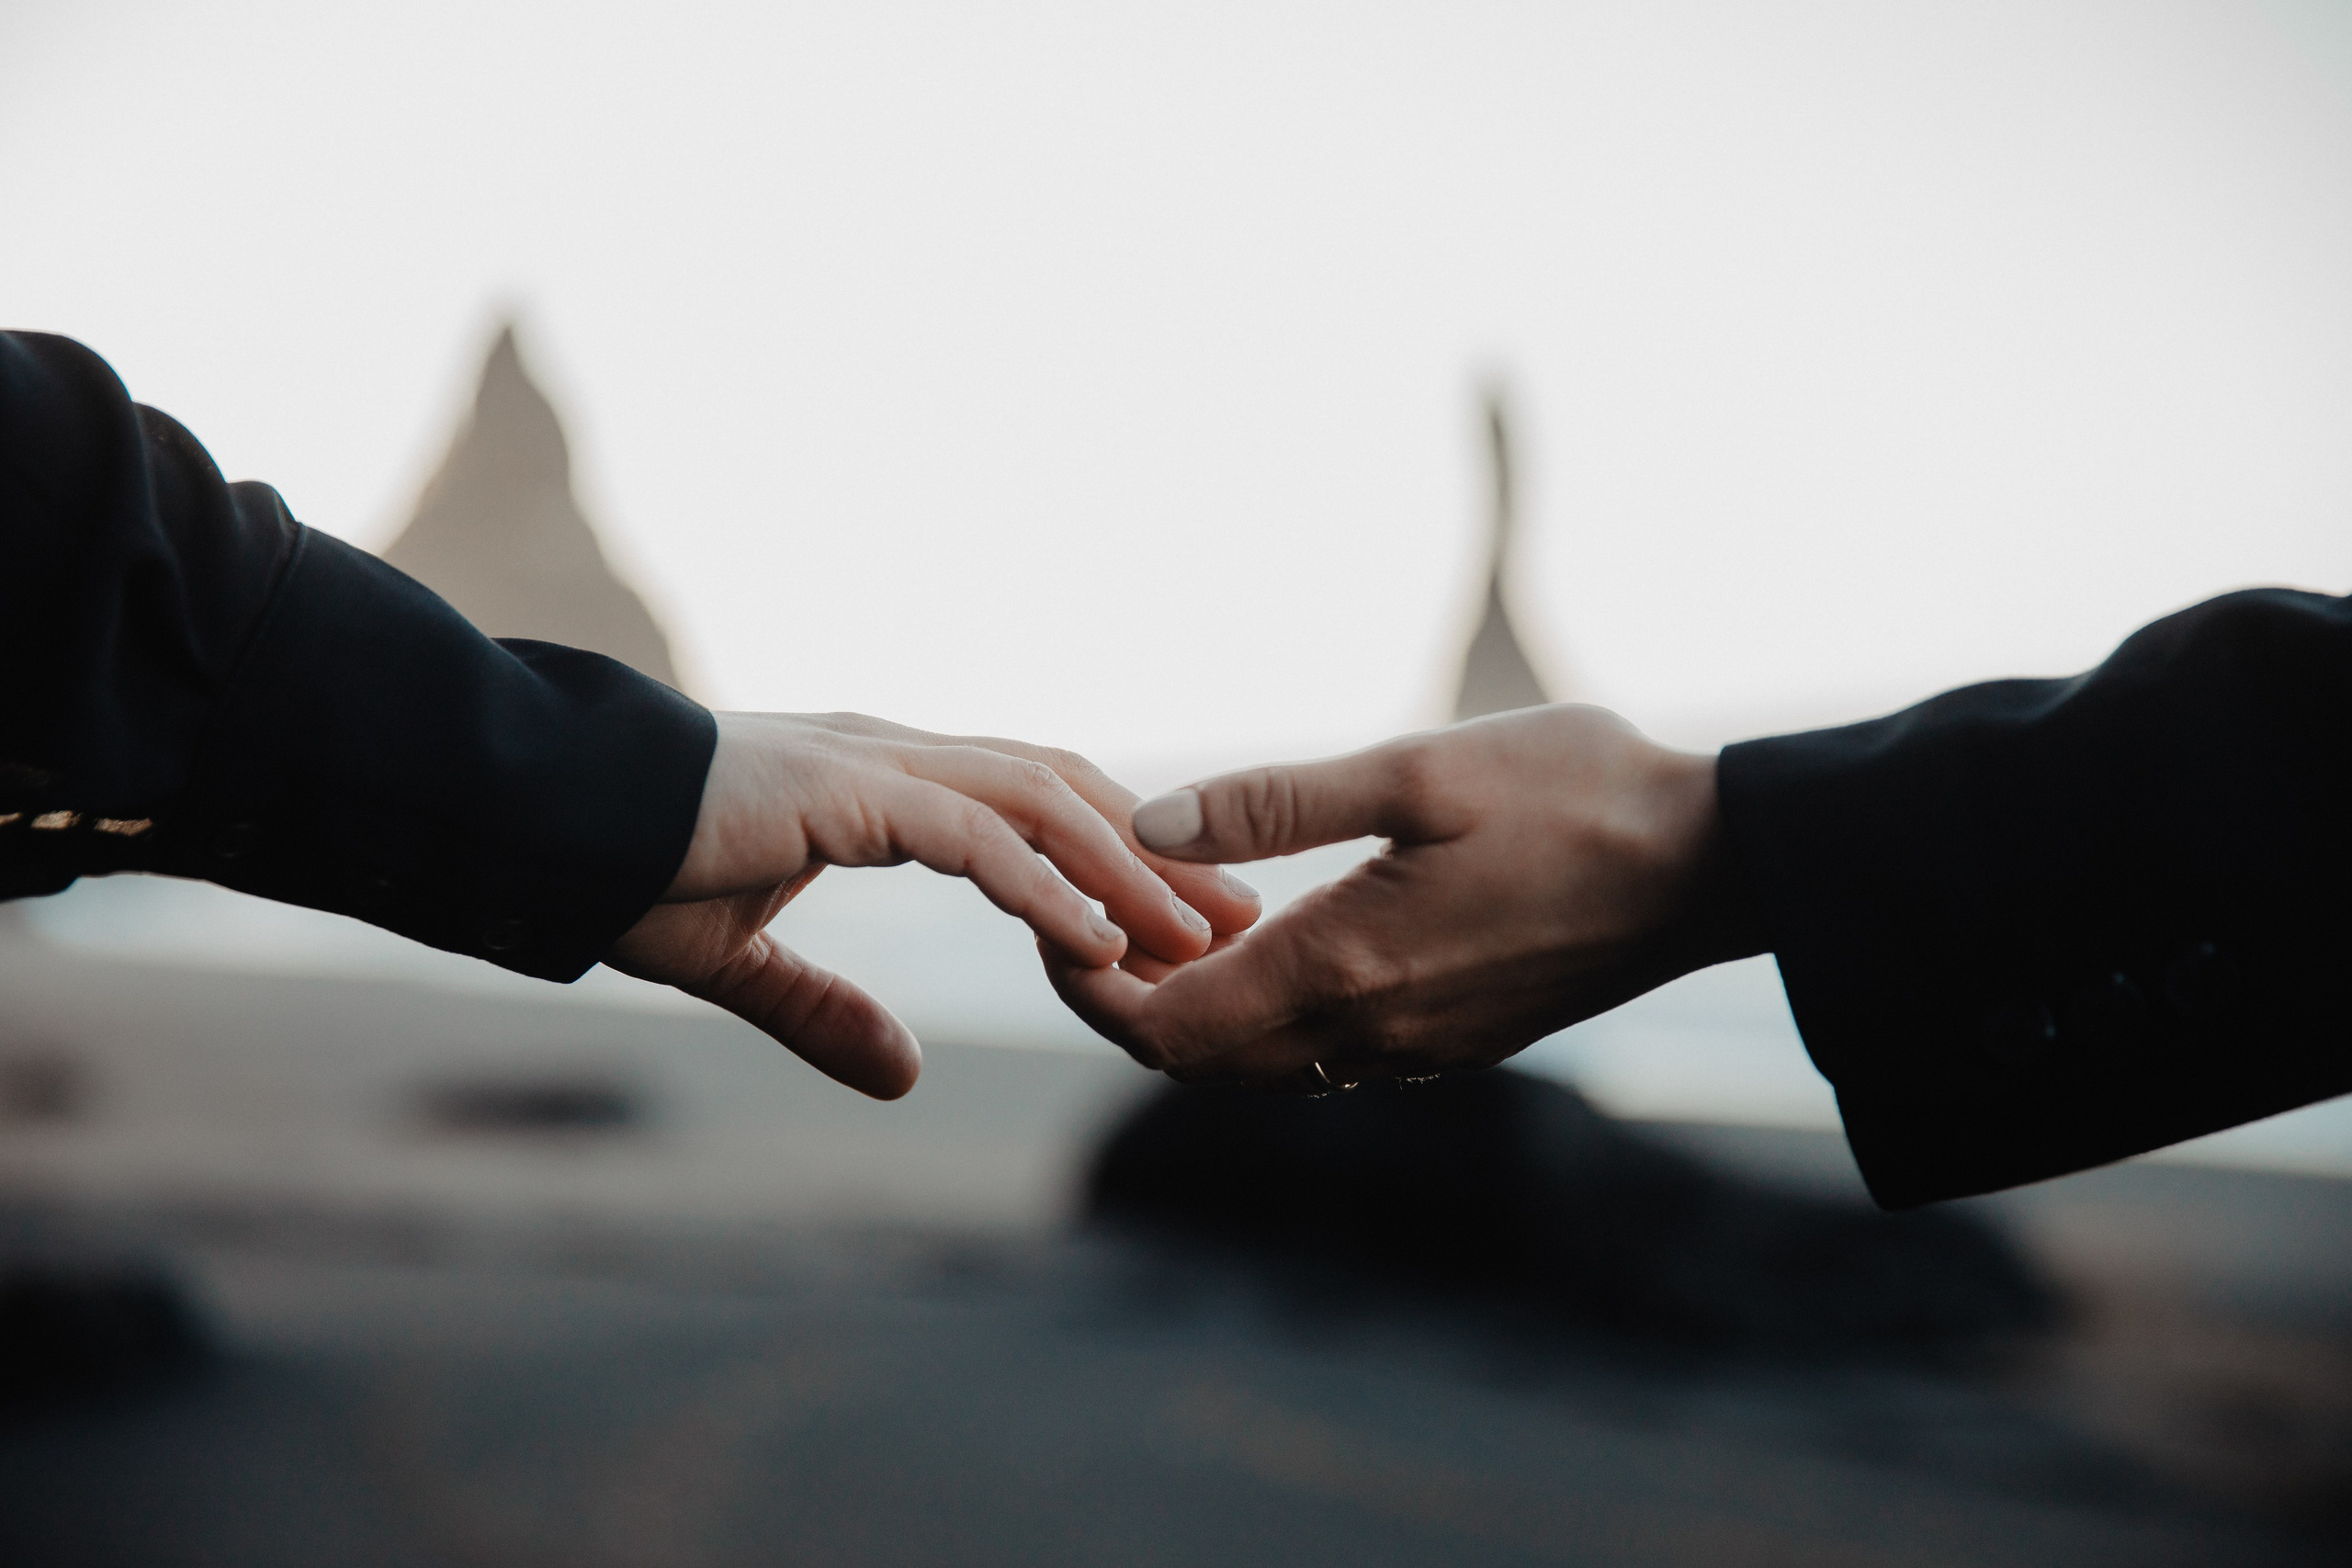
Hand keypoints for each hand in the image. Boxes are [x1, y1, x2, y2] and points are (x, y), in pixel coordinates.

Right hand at [605, 712, 1261, 1097]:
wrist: (536, 820)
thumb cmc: (627, 872)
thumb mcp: (744, 961)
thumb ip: (825, 1012)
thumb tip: (906, 1077)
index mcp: (884, 782)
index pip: (1032, 800)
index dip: (1113, 852)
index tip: (1182, 918)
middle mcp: (896, 757)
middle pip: (1064, 787)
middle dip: (1154, 851)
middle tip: (1235, 920)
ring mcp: (874, 765)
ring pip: (1040, 802)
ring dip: (1126, 869)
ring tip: (1198, 936)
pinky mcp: (845, 792)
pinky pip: (973, 835)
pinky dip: (1045, 886)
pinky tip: (1099, 940)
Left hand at [1042, 705, 1763, 1088]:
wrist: (1714, 865)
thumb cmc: (1577, 797)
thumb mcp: (1417, 770)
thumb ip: (1275, 803)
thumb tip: (1149, 823)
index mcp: (1342, 970)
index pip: (1163, 1029)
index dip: (1086, 985)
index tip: (1054, 916)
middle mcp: (1368, 1034)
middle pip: (1195, 1058)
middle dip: (1127, 994)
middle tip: (1099, 904)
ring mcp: (1414, 1050)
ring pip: (1255, 1061)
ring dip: (1199, 1001)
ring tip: (1177, 906)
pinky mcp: (1451, 1040)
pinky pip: (1319, 1051)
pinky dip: (1265, 1005)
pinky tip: (1273, 925)